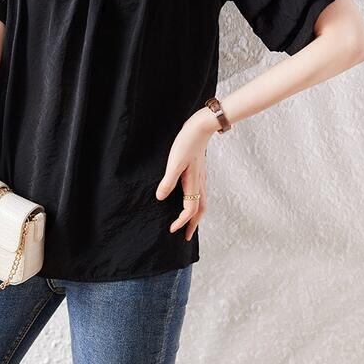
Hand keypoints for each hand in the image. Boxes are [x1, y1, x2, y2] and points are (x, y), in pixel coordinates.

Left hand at [155, 107, 217, 240]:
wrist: (201, 127)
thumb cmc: (187, 143)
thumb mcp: (174, 162)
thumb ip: (168, 181)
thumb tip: (160, 198)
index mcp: (193, 183)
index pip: (190, 210)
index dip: (181, 222)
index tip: (171, 230)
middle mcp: (200, 183)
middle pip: (200, 210)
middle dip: (193, 225)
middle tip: (185, 236)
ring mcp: (202, 178)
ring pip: (202, 202)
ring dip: (196, 215)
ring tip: (189, 222)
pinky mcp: (200, 172)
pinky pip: (201, 194)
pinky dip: (197, 203)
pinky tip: (190, 200)